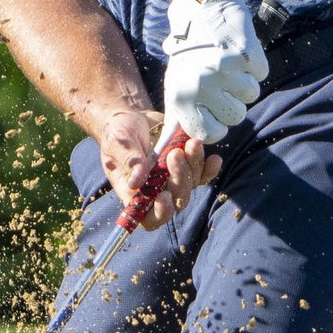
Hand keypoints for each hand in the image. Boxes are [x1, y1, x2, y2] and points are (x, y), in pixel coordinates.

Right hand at [93, 106, 219, 230]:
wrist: (132, 115)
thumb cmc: (118, 132)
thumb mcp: (118, 142)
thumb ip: (128, 160)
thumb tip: (136, 183)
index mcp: (134, 192)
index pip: (149, 217)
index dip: (160, 213)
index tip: (164, 195)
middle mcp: (155, 190)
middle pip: (176, 200)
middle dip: (180, 179)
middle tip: (175, 154)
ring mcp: (172, 178)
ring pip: (191, 185)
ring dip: (194, 167)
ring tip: (191, 144)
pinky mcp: (186, 166)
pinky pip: (202, 174)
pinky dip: (209, 169)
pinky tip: (214, 159)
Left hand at [162, 0, 267, 142]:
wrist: (203, 9)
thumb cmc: (189, 54)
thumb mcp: (175, 84)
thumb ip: (178, 117)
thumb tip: (167, 148)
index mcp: (181, 96)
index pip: (210, 134)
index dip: (219, 124)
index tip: (217, 112)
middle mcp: (201, 84)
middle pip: (237, 116)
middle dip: (233, 99)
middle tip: (221, 78)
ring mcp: (223, 68)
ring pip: (251, 94)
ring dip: (244, 79)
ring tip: (227, 61)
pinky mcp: (243, 52)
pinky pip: (261, 72)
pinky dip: (254, 63)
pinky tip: (238, 50)